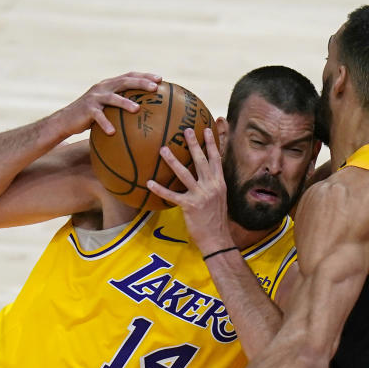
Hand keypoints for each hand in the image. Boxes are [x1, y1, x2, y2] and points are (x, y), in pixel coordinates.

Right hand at [54, 72, 162, 136]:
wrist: (67, 119)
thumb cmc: (93, 116)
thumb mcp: (108, 108)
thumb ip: (122, 107)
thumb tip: (146, 115)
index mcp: (110, 85)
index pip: (129, 76)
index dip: (145, 76)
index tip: (160, 79)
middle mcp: (103, 87)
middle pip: (124, 81)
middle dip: (140, 83)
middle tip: (155, 88)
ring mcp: (95, 97)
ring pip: (112, 97)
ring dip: (125, 102)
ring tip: (137, 109)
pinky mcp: (87, 109)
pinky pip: (98, 117)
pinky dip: (105, 123)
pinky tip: (113, 132)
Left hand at [149, 127, 231, 253]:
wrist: (218, 239)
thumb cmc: (216, 220)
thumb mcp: (219, 199)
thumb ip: (212, 185)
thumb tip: (203, 176)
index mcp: (219, 183)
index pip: (216, 159)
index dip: (212, 143)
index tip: (208, 129)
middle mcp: (211, 186)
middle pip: (201, 161)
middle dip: (194, 144)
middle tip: (186, 130)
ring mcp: (201, 195)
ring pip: (185, 174)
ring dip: (173, 160)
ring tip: (163, 149)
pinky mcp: (190, 206)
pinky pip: (172, 195)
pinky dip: (160, 189)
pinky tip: (149, 182)